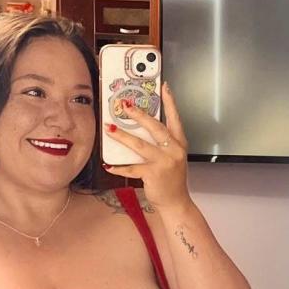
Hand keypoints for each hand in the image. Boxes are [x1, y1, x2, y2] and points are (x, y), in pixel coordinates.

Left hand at [103, 80, 190, 211]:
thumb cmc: (172, 179)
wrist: (176, 202)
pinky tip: (109, 164)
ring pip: (140, 144)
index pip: (175, 118)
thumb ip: (161, 144)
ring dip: (122, 136)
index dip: (170, 102)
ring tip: (110, 129)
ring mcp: (164, 162)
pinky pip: (132, 167)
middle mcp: (174, 150)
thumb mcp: (172, 157)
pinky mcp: (153, 174)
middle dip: (139, 115)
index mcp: (179, 144)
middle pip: (155, 127)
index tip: (164, 87)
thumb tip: (140, 129)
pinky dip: (119, 166)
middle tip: (125, 105)